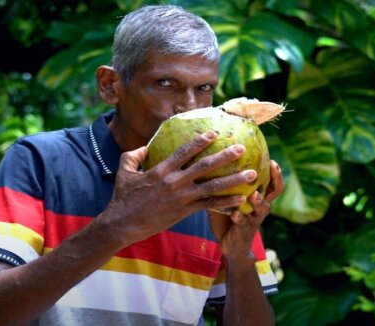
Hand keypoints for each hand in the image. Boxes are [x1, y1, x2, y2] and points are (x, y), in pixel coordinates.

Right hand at [99, 131, 256, 244]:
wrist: (123, 223)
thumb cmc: (123, 198)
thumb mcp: (124, 172)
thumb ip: (134, 156)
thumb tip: (143, 148)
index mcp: (161, 169)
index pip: (185, 151)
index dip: (200, 141)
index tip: (214, 134)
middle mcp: (175, 181)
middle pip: (205, 166)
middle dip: (225, 156)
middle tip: (241, 148)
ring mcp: (182, 197)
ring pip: (213, 186)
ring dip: (234, 179)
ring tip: (252, 173)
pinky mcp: (185, 211)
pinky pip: (210, 205)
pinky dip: (226, 202)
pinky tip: (241, 199)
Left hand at [208, 160, 283, 258]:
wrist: (231, 247)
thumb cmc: (228, 220)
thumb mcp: (225, 200)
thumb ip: (221, 187)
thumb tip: (206, 167)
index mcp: (258, 197)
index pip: (270, 181)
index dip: (274, 171)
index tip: (271, 158)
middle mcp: (260, 207)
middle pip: (275, 191)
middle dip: (276, 178)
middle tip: (273, 166)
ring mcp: (254, 219)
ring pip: (263, 207)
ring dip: (259, 200)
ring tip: (255, 193)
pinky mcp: (245, 230)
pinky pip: (244, 222)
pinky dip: (240, 217)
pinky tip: (235, 214)